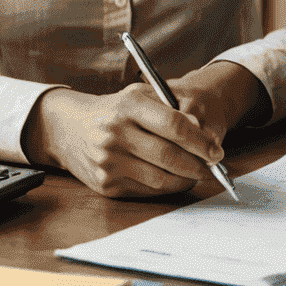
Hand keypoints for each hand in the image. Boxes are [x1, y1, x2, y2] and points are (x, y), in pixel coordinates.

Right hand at [22, 61, 260, 197]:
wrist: (69, 128)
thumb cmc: (116, 109)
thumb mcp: (140, 95)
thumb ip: (171, 109)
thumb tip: (203, 133)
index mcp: (129, 106)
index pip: (173, 125)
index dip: (200, 141)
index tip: (216, 150)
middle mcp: (115, 134)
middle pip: (168, 156)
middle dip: (197, 164)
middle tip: (212, 166)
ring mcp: (108, 162)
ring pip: (159, 178)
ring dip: (184, 179)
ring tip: (197, 174)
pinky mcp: (105, 184)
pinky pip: (145, 190)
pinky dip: (165, 187)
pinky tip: (174, 179)